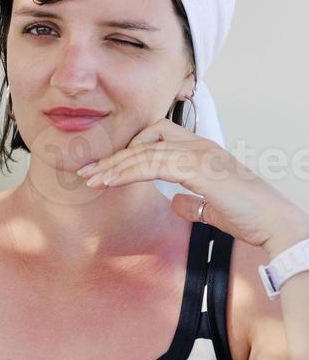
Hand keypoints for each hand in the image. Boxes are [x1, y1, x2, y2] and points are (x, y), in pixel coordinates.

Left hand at [76, 117, 305, 251]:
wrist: (273, 223)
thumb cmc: (248, 216)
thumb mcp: (213, 207)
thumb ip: (193, 201)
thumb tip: (176, 202)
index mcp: (201, 150)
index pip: (156, 137)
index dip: (128, 151)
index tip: (105, 169)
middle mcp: (199, 146)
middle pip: (145, 141)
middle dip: (113, 157)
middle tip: (87, 172)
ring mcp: (200, 155)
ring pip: (145, 151)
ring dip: (114, 165)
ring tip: (91, 179)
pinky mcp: (200, 169)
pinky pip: (154, 165)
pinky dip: (128, 172)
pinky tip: (111, 182)